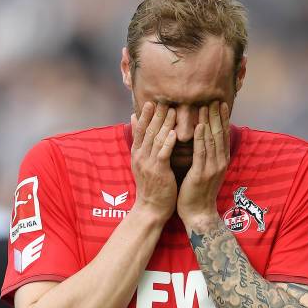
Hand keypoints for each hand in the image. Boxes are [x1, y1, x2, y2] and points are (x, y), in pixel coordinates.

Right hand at [131, 102, 177, 222]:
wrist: (150, 208)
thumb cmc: (151, 186)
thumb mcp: (142, 163)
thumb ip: (141, 142)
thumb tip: (133, 120)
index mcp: (137, 153)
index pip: (140, 129)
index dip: (145, 115)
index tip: (151, 101)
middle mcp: (140, 156)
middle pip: (148, 130)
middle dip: (155, 114)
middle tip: (163, 99)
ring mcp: (148, 163)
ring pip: (156, 139)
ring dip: (164, 124)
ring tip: (172, 110)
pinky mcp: (158, 171)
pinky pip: (163, 153)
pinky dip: (168, 142)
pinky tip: (174, 133)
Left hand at [177, 101, 229, 226]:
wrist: (198, 214)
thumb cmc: (198, 193)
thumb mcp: (206, 171)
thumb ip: (206, 155)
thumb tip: (204, 140)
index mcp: (221, 161)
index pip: (222, 135)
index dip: (222, 118)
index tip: (220, 103)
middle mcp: (220, 162)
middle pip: (219, 134)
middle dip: (217, 115)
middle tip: (214, 98)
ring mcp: (212, 168)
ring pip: (212, 140)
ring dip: (209, 121)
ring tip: (206, 105)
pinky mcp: (202, 174)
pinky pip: (202, 153)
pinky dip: (201, 138)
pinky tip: (200, 126)